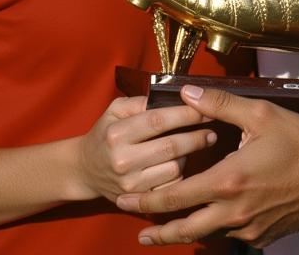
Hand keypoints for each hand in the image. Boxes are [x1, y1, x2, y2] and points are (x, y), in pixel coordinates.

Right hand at [76, 95, 219, 203]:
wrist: (85, 170)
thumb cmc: (106, 133)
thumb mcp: (115, 109)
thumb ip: (141, 101)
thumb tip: (172, 97)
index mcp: (117, 133)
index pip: (158, 120)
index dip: (186, 113)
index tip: (206, 107)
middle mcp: (123, 160)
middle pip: (171, 147)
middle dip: (197, 136)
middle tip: (213, 128)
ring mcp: (131, 184)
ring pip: (174, 168)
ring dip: (191, 155)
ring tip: (199, 142)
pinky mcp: (138, 200)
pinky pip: (170, 187)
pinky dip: (181, 174)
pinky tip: (183, 162)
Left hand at [116, 85, 298, 247]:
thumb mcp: (261, 115)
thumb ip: (221, 104)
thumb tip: (188, 93)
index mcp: (228, 181)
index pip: (175, 197)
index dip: (147, 200)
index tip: (126, 199)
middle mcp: (234, 212)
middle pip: (184, 229)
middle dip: (157, 230)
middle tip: (136, 230)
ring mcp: (248, 229)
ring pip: (207, 235)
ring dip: (184, 231)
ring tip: (165, 229)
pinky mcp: (263, 237)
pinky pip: (231, 236)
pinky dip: (215, 228)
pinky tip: (212, 217)